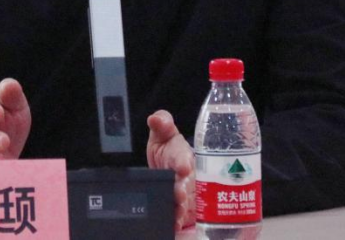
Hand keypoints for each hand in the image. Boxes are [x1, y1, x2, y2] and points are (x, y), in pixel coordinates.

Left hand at [147, 110, 196, 230]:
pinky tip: (175, 226)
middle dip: (183, 190)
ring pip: (187, 203)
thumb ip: (161, 124)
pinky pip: (184, 217)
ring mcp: (188, 194)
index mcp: (182, 155)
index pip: (184, 157)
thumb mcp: (163, 135)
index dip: (184, 162)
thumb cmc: (167, 150)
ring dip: (182, 209)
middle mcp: (188, 176)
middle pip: (187, 184)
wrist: (168, 169)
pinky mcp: (185, 209)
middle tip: (179, 195)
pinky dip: (180, 223)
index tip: (184, 167)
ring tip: (176, 216)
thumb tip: (156, 118)